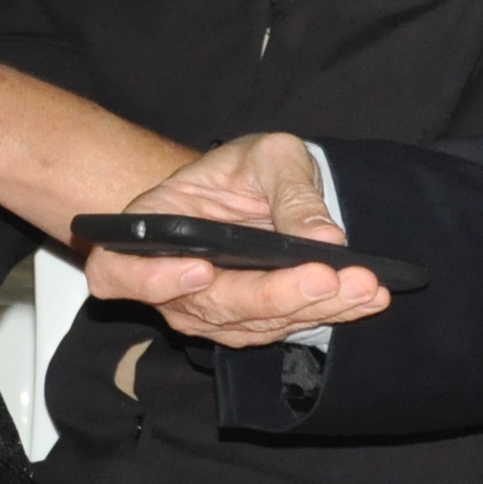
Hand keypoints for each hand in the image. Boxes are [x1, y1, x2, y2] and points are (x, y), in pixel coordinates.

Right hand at [79, 133, 390, 346]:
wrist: (258, 190)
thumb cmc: (245, 169)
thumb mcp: (270, 156)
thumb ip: (291, 192)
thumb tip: (323, 239)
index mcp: (150, 229)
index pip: (116, 272)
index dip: (149, 281)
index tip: (200, 271)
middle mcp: (168, 281)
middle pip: (207, 306)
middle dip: (273, 295)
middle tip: (325, 277)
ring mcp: (207, 310)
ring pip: (251, 324)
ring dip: (310, 309)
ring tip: (361, 285)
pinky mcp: (249, 324)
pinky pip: (284, 327)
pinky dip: (329, 314)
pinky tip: (366, 297)